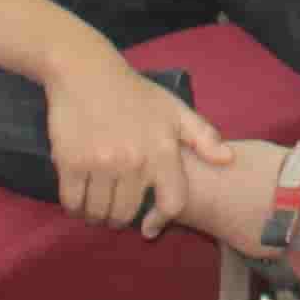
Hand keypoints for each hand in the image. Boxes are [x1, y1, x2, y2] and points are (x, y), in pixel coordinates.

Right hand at [44, 45, 235, 235]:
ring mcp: (101, 163)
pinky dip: (75, 207)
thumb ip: (203, 136)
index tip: (149, 227)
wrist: (87, 72)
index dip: (160, 220)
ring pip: (99, 212)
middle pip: (127, 214)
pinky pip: (72, 202)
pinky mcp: (71, 163)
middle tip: (116, 210)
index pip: (171, 203)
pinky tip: (79, 199)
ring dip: (97, 215)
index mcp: (162, 150)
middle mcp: (133, 161)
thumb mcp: (174, 109)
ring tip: (97, 206)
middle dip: (121, 218)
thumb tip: (228, 160)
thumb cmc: (134, 93)